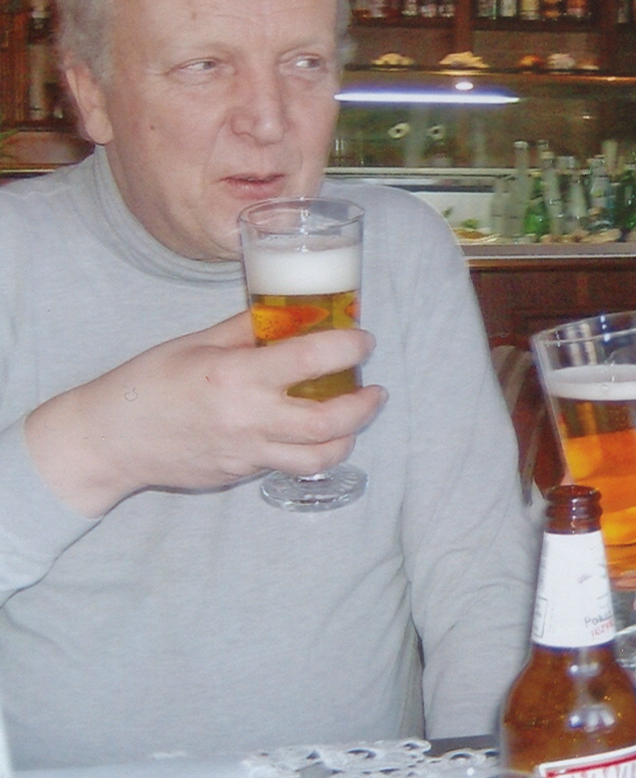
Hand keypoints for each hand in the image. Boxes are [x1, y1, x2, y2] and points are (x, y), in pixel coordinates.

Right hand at [24, 312, 385, 517]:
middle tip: (375, 389)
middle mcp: (248, 418)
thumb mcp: (197, 342)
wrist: (110, 440)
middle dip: (366, 405)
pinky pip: (288, 465)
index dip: (350, 347)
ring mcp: (246, 452)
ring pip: (319, 457)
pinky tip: (312, 431)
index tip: (363, 340)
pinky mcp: (241, 474)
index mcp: (237, 376)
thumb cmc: (148, 382)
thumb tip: (290, 311)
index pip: (312, 358)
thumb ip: (246, 329)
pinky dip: (311, 449)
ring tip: (355, 417)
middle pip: (331, 421)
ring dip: (349, 437)